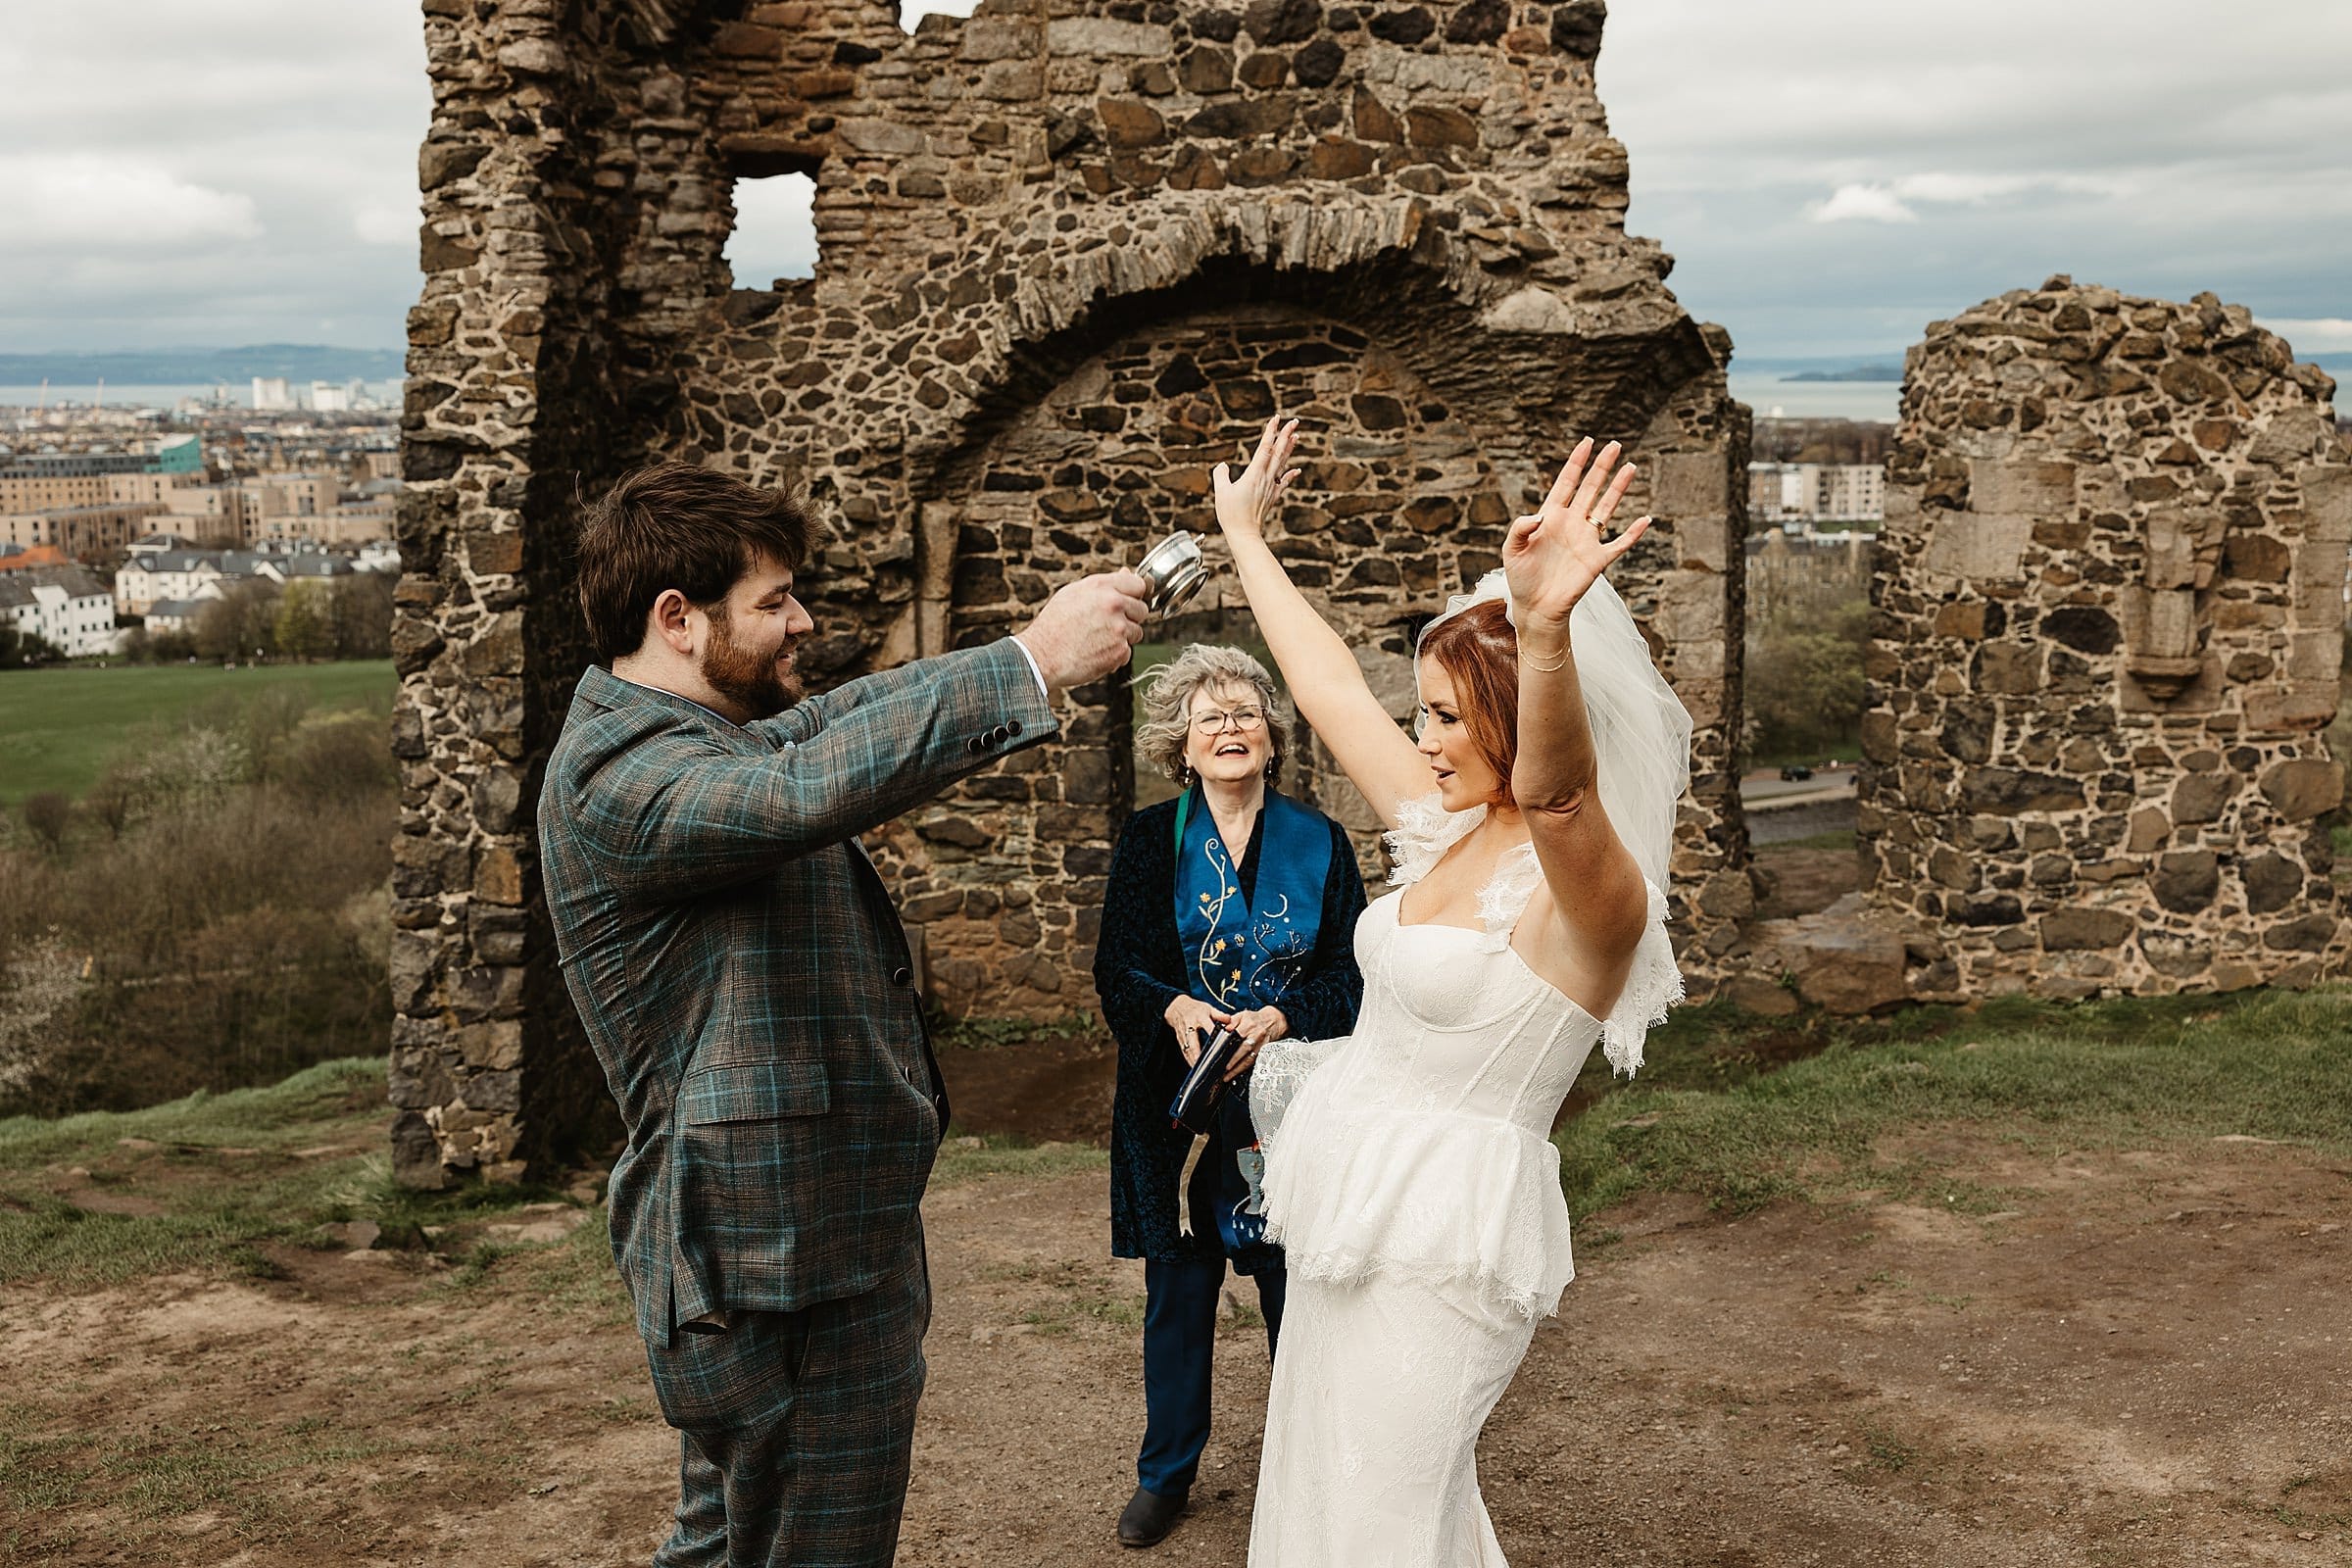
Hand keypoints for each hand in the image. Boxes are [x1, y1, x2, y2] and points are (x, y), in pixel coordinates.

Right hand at [1014, 570, 1148, 689]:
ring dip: (1123, 637)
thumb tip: (1127, 573)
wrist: (1042, 655)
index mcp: (1102, 586)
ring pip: (1136, 632)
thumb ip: (1104, 583)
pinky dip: (1115, 655)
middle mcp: (1113, 605)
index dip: (1134, 594)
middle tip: (1106, 624)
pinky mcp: (1119, 651)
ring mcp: (1119, 629)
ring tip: (1097, 639)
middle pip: (1142, 609)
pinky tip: (1096, 652)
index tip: (1127, 602)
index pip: (1139, 584)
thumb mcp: (1074, 592)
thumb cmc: (1054, 624)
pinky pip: (1127, 652)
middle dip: (1129, 617)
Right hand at [1163, 994, 1231, 1065]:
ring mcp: (1184, 1034)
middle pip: (1193, 1040)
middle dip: (1197, 1052)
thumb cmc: (1195, 1009)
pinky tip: (1194, 1068)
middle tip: (1202, 1062)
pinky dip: (1189, 1060)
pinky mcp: (1180, 1041)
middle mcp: (1190, 1026)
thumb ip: (1219, 1015)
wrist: (1176, 1008)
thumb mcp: (1208, 1008)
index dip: (1212, 1033)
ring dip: (1193, 1059)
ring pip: (1187, 1049)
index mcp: (1200, 1017)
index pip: (1207, 1026)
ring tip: (1200, 1069)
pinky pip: (1184, 1052)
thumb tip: (1229, 1019)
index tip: (1219, 1042)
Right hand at [1211, 416, 1301, 542]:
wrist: (1244, 534)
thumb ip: (1221, 475)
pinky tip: (1296, 469)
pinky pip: (1283, 483)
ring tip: (1296, 437)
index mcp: (1254, 474)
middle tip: (1294, 421)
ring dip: (1289, 449)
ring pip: (1282, 464)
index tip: (1276, 419)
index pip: (1265, 447)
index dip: (1271, 432)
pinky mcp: (1272, 497)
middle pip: (1278, 452)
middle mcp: (1266, 478)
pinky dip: (1290, 474)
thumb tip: (1223, 466)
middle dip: (1286, 435)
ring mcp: (1270, 488)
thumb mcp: (1221, 492)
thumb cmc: (1231, 514)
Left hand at [1221, 1006, 1287, 1080]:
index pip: (1238, 1036)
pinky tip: (1237, 1073)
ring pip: (1249, 1059)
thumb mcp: (1243, 1015)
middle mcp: (1256, 1036)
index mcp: (1250, 1025)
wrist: (1274, 1022)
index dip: (1230, 1046)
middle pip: (1244, 1050)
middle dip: (1234, 1061)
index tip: (1222, 1054)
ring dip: (1238, 1069)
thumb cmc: (1257, 1019)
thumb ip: (1232, 1022)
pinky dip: (1244, 1069)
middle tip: (1224, 1069)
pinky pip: (1254, 1062)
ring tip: (1228, 1076)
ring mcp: (1261, 1045)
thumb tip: (1223, 1030)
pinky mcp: (1264, 1052)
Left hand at [1502, 438, 1649, 646]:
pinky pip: (1620, 544)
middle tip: (1615, 445)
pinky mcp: (1597, 560)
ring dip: (1619, 488)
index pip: (1566, 482)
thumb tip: (1541, 515)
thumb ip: (1520, 528)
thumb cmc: (1521, 578)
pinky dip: (1633, 534)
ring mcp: (1586, 540)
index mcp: (1550, 516)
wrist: (1535, 607)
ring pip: (1607, 507)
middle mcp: (1572, 523)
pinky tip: (1645, 519)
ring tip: (1631, 467)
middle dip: (1602, 466)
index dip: (1576, 462)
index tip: (1587, 442)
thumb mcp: (1511, 549)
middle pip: (1590, 488)